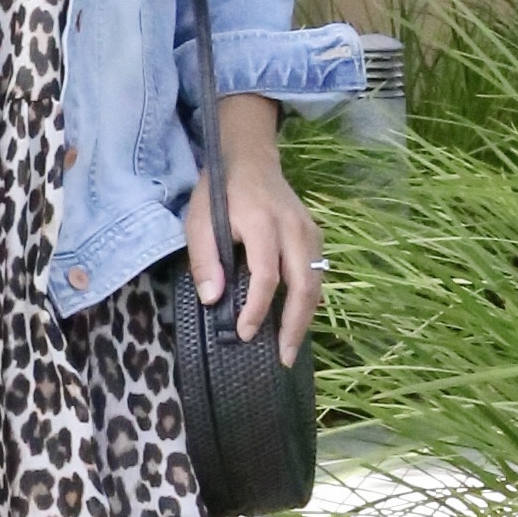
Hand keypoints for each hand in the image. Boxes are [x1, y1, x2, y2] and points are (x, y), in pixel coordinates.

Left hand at [190, 133, 324, 368]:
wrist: (249, 159)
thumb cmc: (220, 192)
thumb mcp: (199, 220)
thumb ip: (204, 259)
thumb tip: (213, 300)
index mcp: (262, 223)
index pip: (266, 275)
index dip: (257, 308)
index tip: (245, 334)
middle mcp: (293, 227)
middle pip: (303, 284)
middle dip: (294, 325)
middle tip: (283, 357)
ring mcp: (309, 230)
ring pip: (316, 282)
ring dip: (305, 318)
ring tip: (290, 347)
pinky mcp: (315, 234)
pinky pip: (318, 273)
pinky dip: (309, 300)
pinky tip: (297, 320)